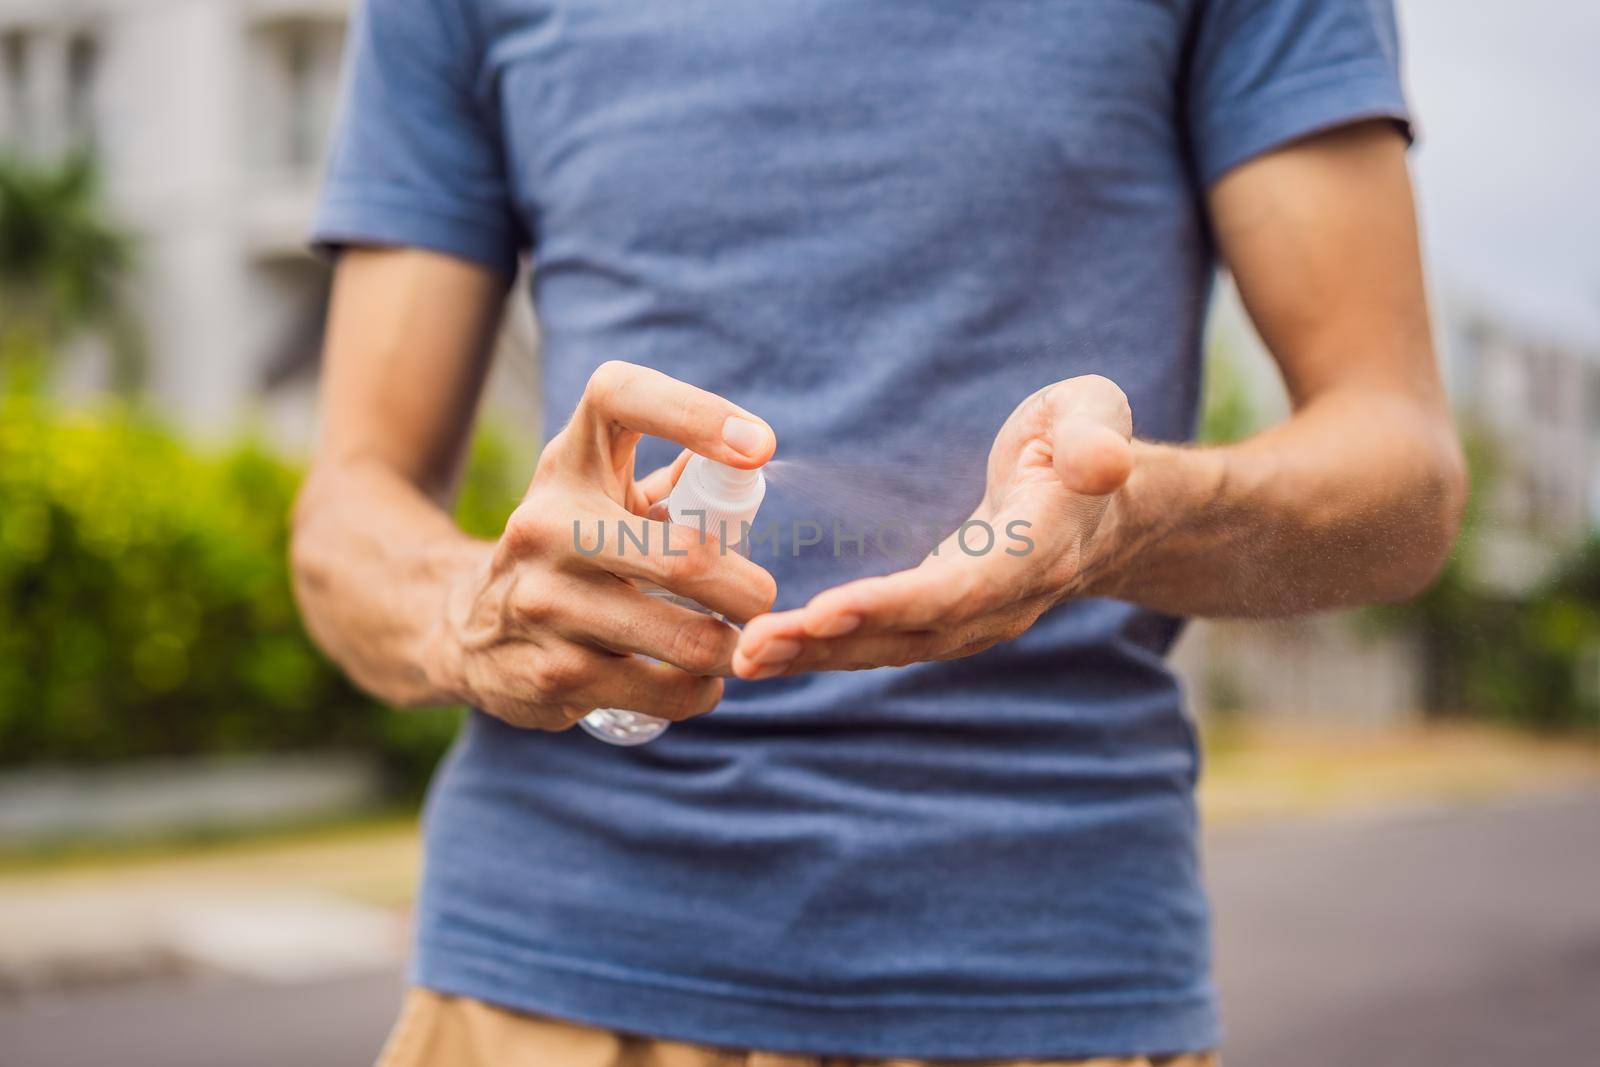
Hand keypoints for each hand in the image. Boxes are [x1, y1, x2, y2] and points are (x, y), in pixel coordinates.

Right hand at [430, 361, 776, 729]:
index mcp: (571, 464)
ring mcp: (544, 603)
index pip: (619, 396)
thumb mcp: (599, 496)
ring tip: (738, 647)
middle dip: (750, 591)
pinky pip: (668, 691)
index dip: (695, 412)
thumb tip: (753, 459)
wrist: (464, 628)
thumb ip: (675, 480)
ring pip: (689, 640)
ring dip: (735, 650)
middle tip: (762, 603)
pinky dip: (703, 691)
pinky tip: (698, 681)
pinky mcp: (551, 676)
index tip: (761, 447)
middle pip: (686, 558)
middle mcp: (547, 524)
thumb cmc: (567, 548)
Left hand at [732, 375, 1131, 678]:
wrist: (1105, 507)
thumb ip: (1094, 439)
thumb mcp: (1095, 417)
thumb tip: (1099, 462)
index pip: (959, 588)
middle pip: (908, 632)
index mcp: (1035, 550)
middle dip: (829, 643)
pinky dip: (823, 649)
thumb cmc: (1084, 440)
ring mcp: (970, 617)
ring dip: (814, 656)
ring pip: (886, 646)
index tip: (824, 610)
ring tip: (744, 658)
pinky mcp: (940, 617)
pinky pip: (878, 640)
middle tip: (752, 648)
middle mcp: (999, 600)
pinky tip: (764, 651)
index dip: (892, 603)